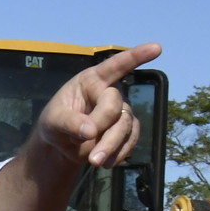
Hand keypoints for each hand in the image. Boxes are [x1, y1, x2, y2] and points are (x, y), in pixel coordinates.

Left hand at [33, 42, 160, 167]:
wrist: (61, 144)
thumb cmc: (55, 123)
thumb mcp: (52, 121)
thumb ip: (68, 123)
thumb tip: (90, 131)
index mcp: (91, 80)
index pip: (116, 65)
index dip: (136, 56)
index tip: (157, 48)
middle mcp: (110, 92)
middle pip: (116, 106)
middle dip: (102, 125)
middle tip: (85, 140)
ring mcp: (121, 111)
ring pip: (125, 125)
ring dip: (111, 145)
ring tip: (93, 161)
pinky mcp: (126, 129)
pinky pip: (131, 140)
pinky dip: (118, 153)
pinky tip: (105, 162)